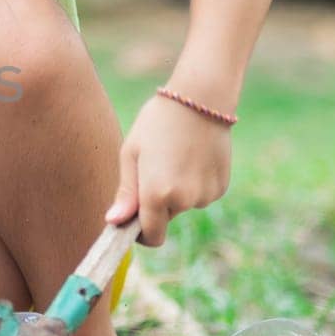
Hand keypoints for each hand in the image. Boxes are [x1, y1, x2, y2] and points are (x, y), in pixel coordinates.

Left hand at [105, 94, 231, 245]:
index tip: (134, 220)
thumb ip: (125, 192)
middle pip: (166, 218)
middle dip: (157, 203)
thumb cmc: (157, 123)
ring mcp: (206, 195)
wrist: (200, 99)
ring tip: (175, 156)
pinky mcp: (221, 187)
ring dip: (177, 191)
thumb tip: (113, 222)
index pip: (152, 236)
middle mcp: (185, 200)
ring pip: (184, 205)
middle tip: (154, 167)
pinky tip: (193, 157)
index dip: (140, 233)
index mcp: (157, 194)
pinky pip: (201, 195)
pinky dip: (195, 184)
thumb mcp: (132, 153)